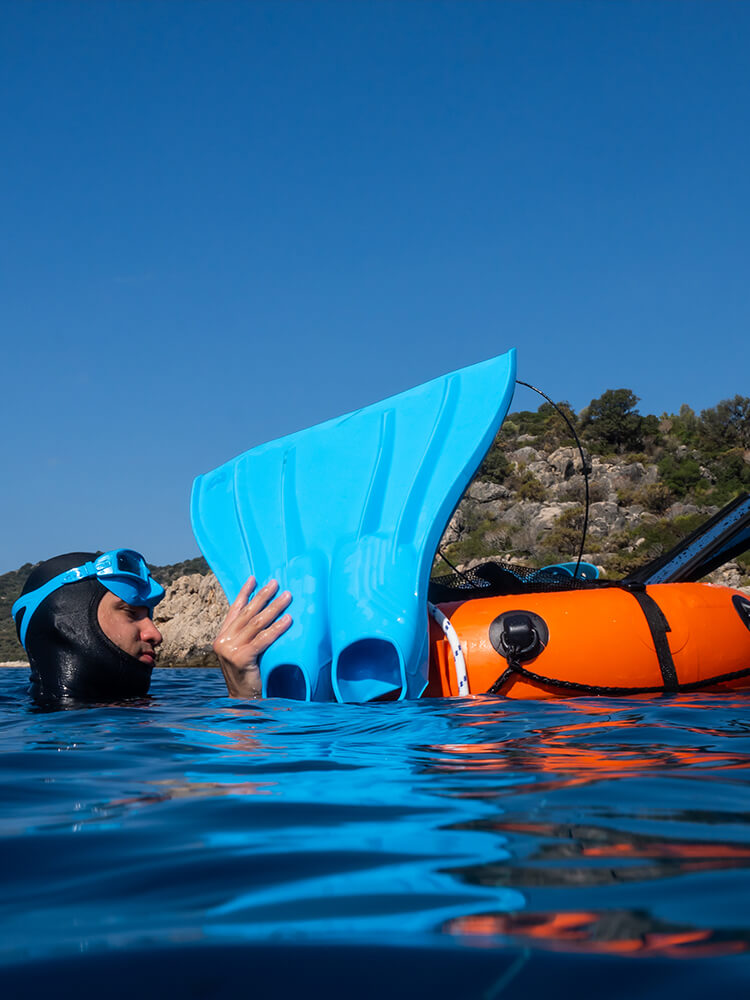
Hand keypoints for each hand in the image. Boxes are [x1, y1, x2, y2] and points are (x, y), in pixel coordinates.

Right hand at [213, 576, 291, 697]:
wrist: (243, 700)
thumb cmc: (248, 676)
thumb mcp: (243, 652)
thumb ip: (247, 635)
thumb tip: (264, 613)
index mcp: (222, 636)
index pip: (234, 609)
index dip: (245, 593)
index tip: (254, 578)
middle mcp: (223, 641)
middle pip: (247, 613)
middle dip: (263, 596)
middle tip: (276, 583)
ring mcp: (230, 649)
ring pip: (257, 623)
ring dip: (274, 608)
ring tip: (287, 597)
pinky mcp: (241, 658)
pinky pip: (263, 639)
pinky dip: (277, 628)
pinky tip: (288, 620)